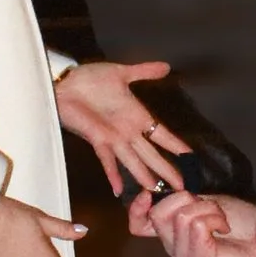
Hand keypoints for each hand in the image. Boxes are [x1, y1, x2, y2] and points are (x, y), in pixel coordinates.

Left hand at [55, 58, 187, 200]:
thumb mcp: (121, 73)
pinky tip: (119, 190)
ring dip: (145, 175)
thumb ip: (144, 71)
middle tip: (182, 186)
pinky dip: (113, 175)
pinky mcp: (97, 140)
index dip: (175, 145)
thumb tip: (167, 66)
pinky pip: (107, 160)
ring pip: (134, 161)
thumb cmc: (90, 77)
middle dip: (167, 169)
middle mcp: (128, 131)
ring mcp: (113, 138)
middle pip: (152, 153)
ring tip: (156, 190)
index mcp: (137, 115)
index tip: (190, 157)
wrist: (65, 82)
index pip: (162, 133)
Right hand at [134, 188, 255, 256]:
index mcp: (170, 229)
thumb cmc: (236, 219)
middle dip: (185, 198)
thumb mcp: (205, 200)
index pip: (139, 225)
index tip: (147, 193)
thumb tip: (158, 192)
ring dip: (207, 208)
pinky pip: (198, 226)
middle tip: (206, 204)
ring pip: (182, 217)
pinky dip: (215, 218)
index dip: (137, 209)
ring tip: (220, 218)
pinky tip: (224, 226)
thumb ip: (181, 200)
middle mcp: (173, 244)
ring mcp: (186, 254)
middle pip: (158, 214)